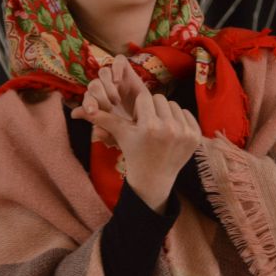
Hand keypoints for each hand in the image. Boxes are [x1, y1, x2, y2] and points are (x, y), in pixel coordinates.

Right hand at [73, 79, 201, 213]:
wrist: (153, 178)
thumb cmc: (134, 153)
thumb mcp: (120, 135)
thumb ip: (103, 119)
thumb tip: (79, 109)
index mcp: (149, 127)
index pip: (145, 98)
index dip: (139, 108)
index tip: (138, 121)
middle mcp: (169, 129)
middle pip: (160, 98)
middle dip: (152, 108)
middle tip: (148, 125)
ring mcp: (185, 133)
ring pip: (173, 105)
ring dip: (165, 113)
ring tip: (159, 128)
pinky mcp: (196, 137)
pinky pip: (186, 113)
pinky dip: (178, 119)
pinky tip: (171, 132)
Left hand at [74, 54, 146, 145]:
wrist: (152, 121)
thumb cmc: (131, 127)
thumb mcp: (115, 130)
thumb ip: (95, 121)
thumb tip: (74, 114)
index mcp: (98, 101)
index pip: (87, 97)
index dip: (87, 103)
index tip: (91, 112)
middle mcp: (105, 87)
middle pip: (93, 84)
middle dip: (99, 97)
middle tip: (109, 108)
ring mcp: (116, 77)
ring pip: (103, 72)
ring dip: (107, 86)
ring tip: (116, 100)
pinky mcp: (127, 70)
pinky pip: (118, 61)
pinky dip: (116, 68)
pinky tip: (118, 82)